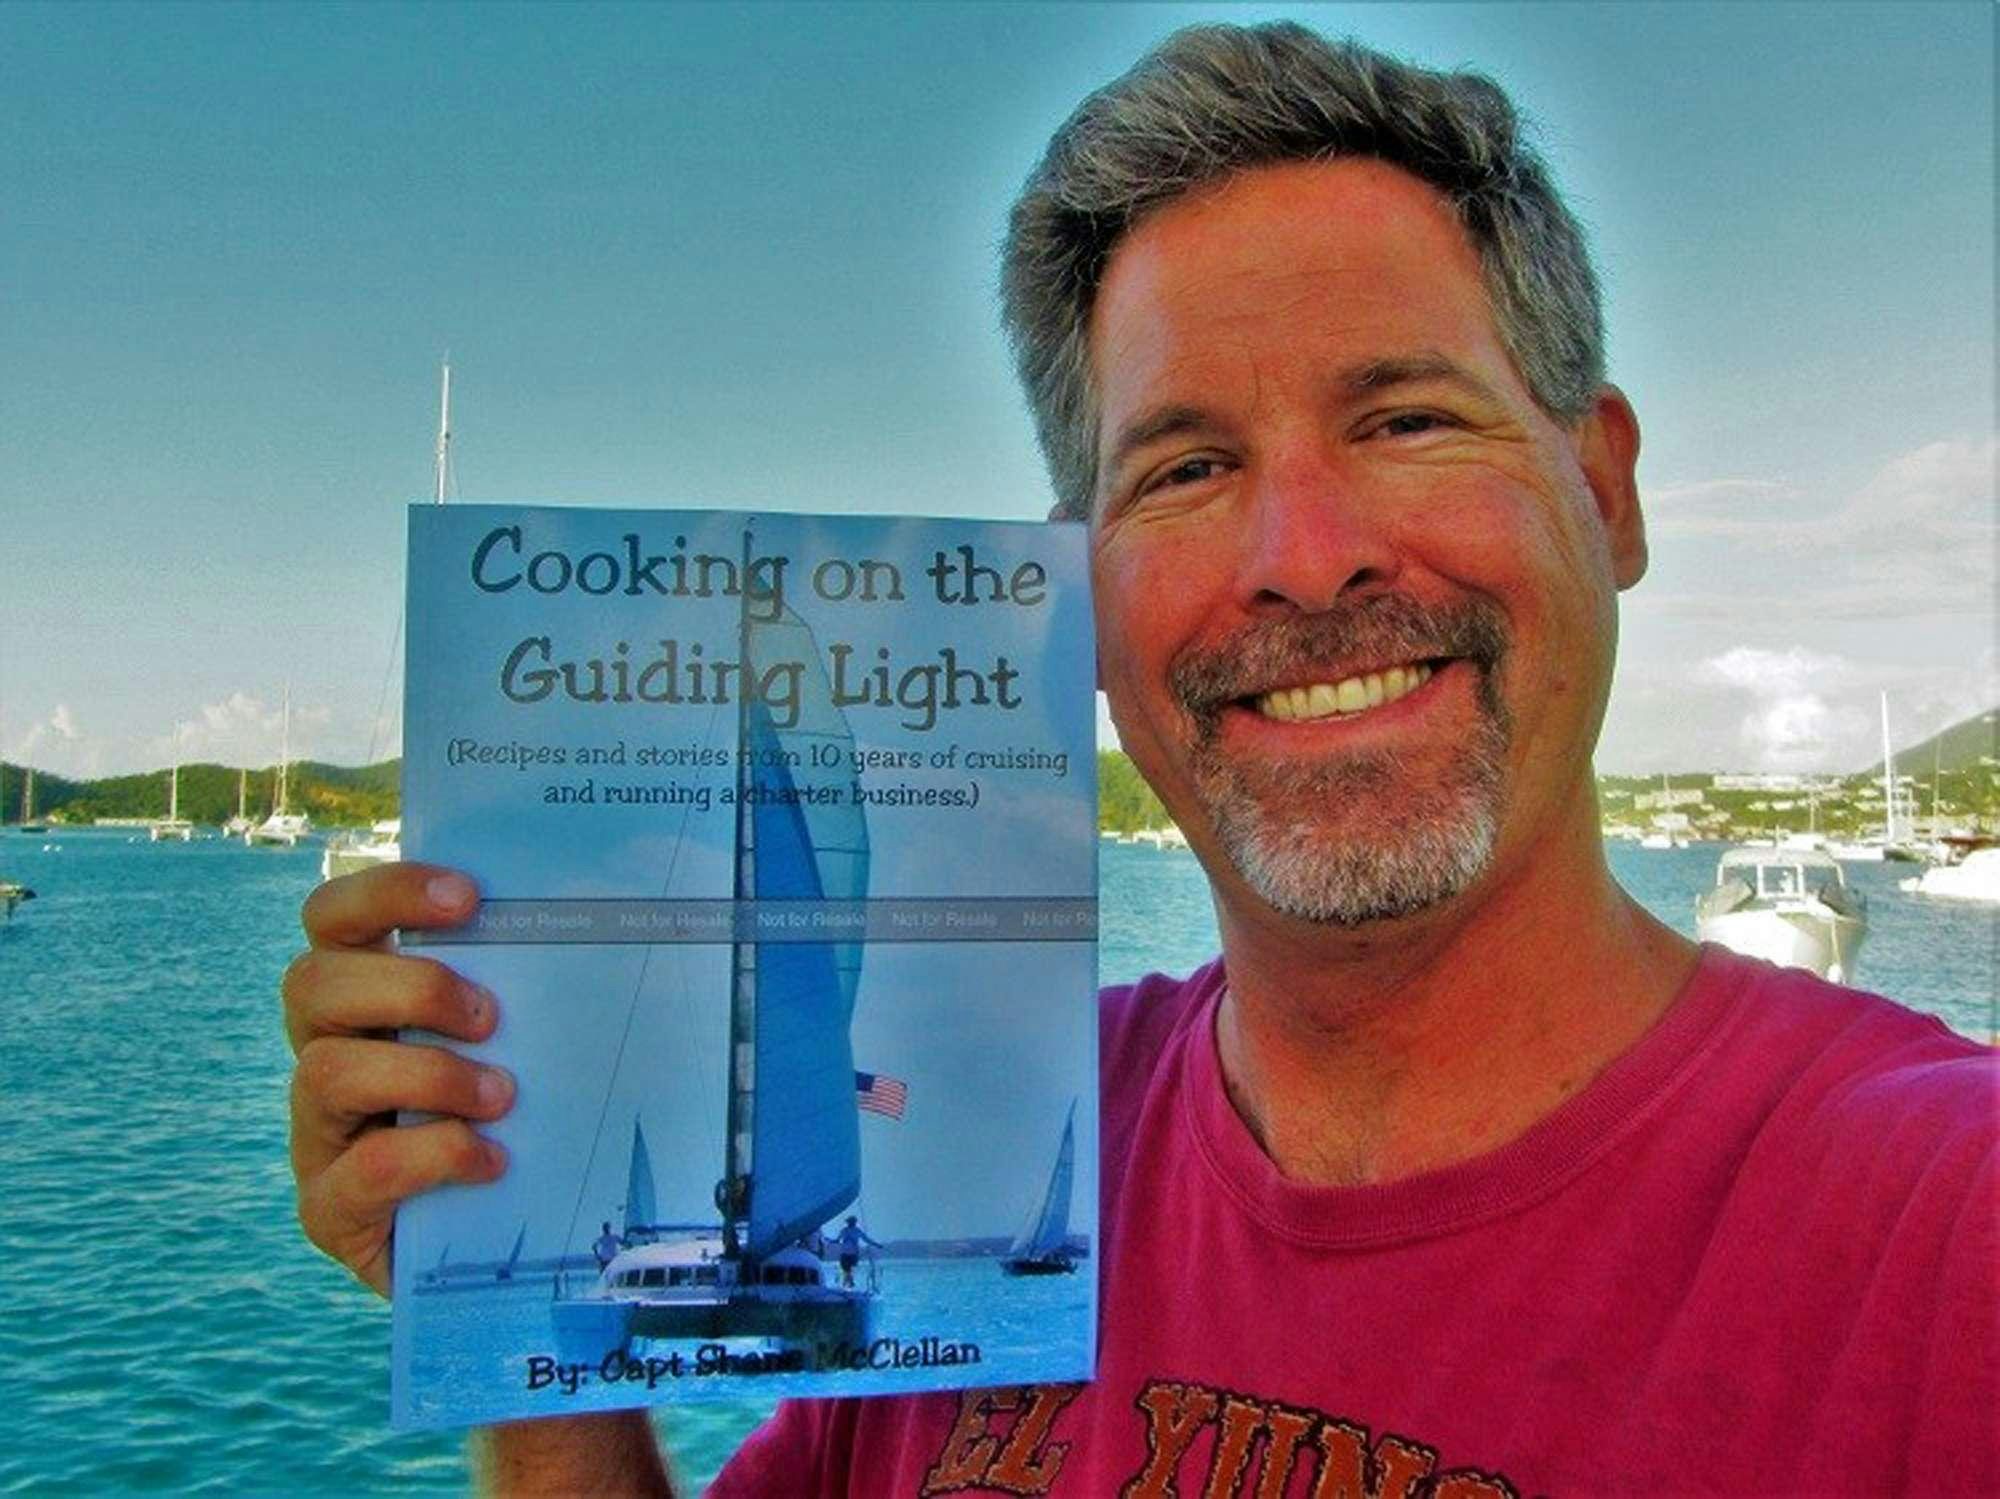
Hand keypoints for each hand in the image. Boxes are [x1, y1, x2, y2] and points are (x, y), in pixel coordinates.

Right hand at [284, 863, 513, 1295]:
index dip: (385, 893)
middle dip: (411, 988)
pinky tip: (492, 1161)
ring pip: (325, 1073)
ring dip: (427, 1074)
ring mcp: (318, 1132)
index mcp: (363, 995)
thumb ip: (536, 984)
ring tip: (503, 1095)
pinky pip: (359, 1171)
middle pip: (312, 984)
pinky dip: (433, 1157)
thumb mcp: (523, 1040)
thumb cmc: (518, 1114)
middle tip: (493, 1016)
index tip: (468, 896)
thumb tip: (638, 920)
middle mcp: (325, 1052)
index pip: (334, 917)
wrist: (494, 1244)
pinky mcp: (329, 1209)